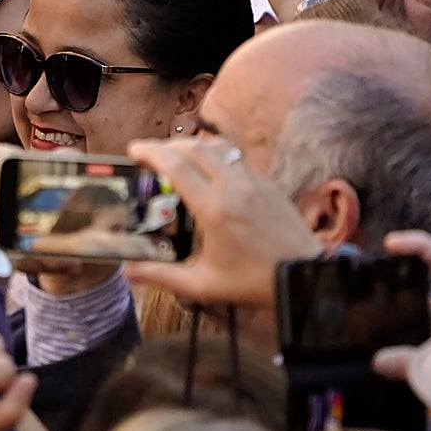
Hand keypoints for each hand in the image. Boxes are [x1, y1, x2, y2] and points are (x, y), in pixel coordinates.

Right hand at [124, 136, 321, 306]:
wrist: (302, 276)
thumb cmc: (252, 282)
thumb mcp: (203, 284)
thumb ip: (163, 276)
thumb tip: (129, 273)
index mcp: (213, 208)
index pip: (175, 166)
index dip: (151, 152)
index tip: (134, 150)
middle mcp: (233, 186)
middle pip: (194, 148)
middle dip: (167, 145)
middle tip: (150, 152)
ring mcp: (253, 181)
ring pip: (218, 147)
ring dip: (192, 145)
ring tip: (177, 154)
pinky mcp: (267, 183)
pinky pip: (237, 157)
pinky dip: (216, 155)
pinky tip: (210, 168)